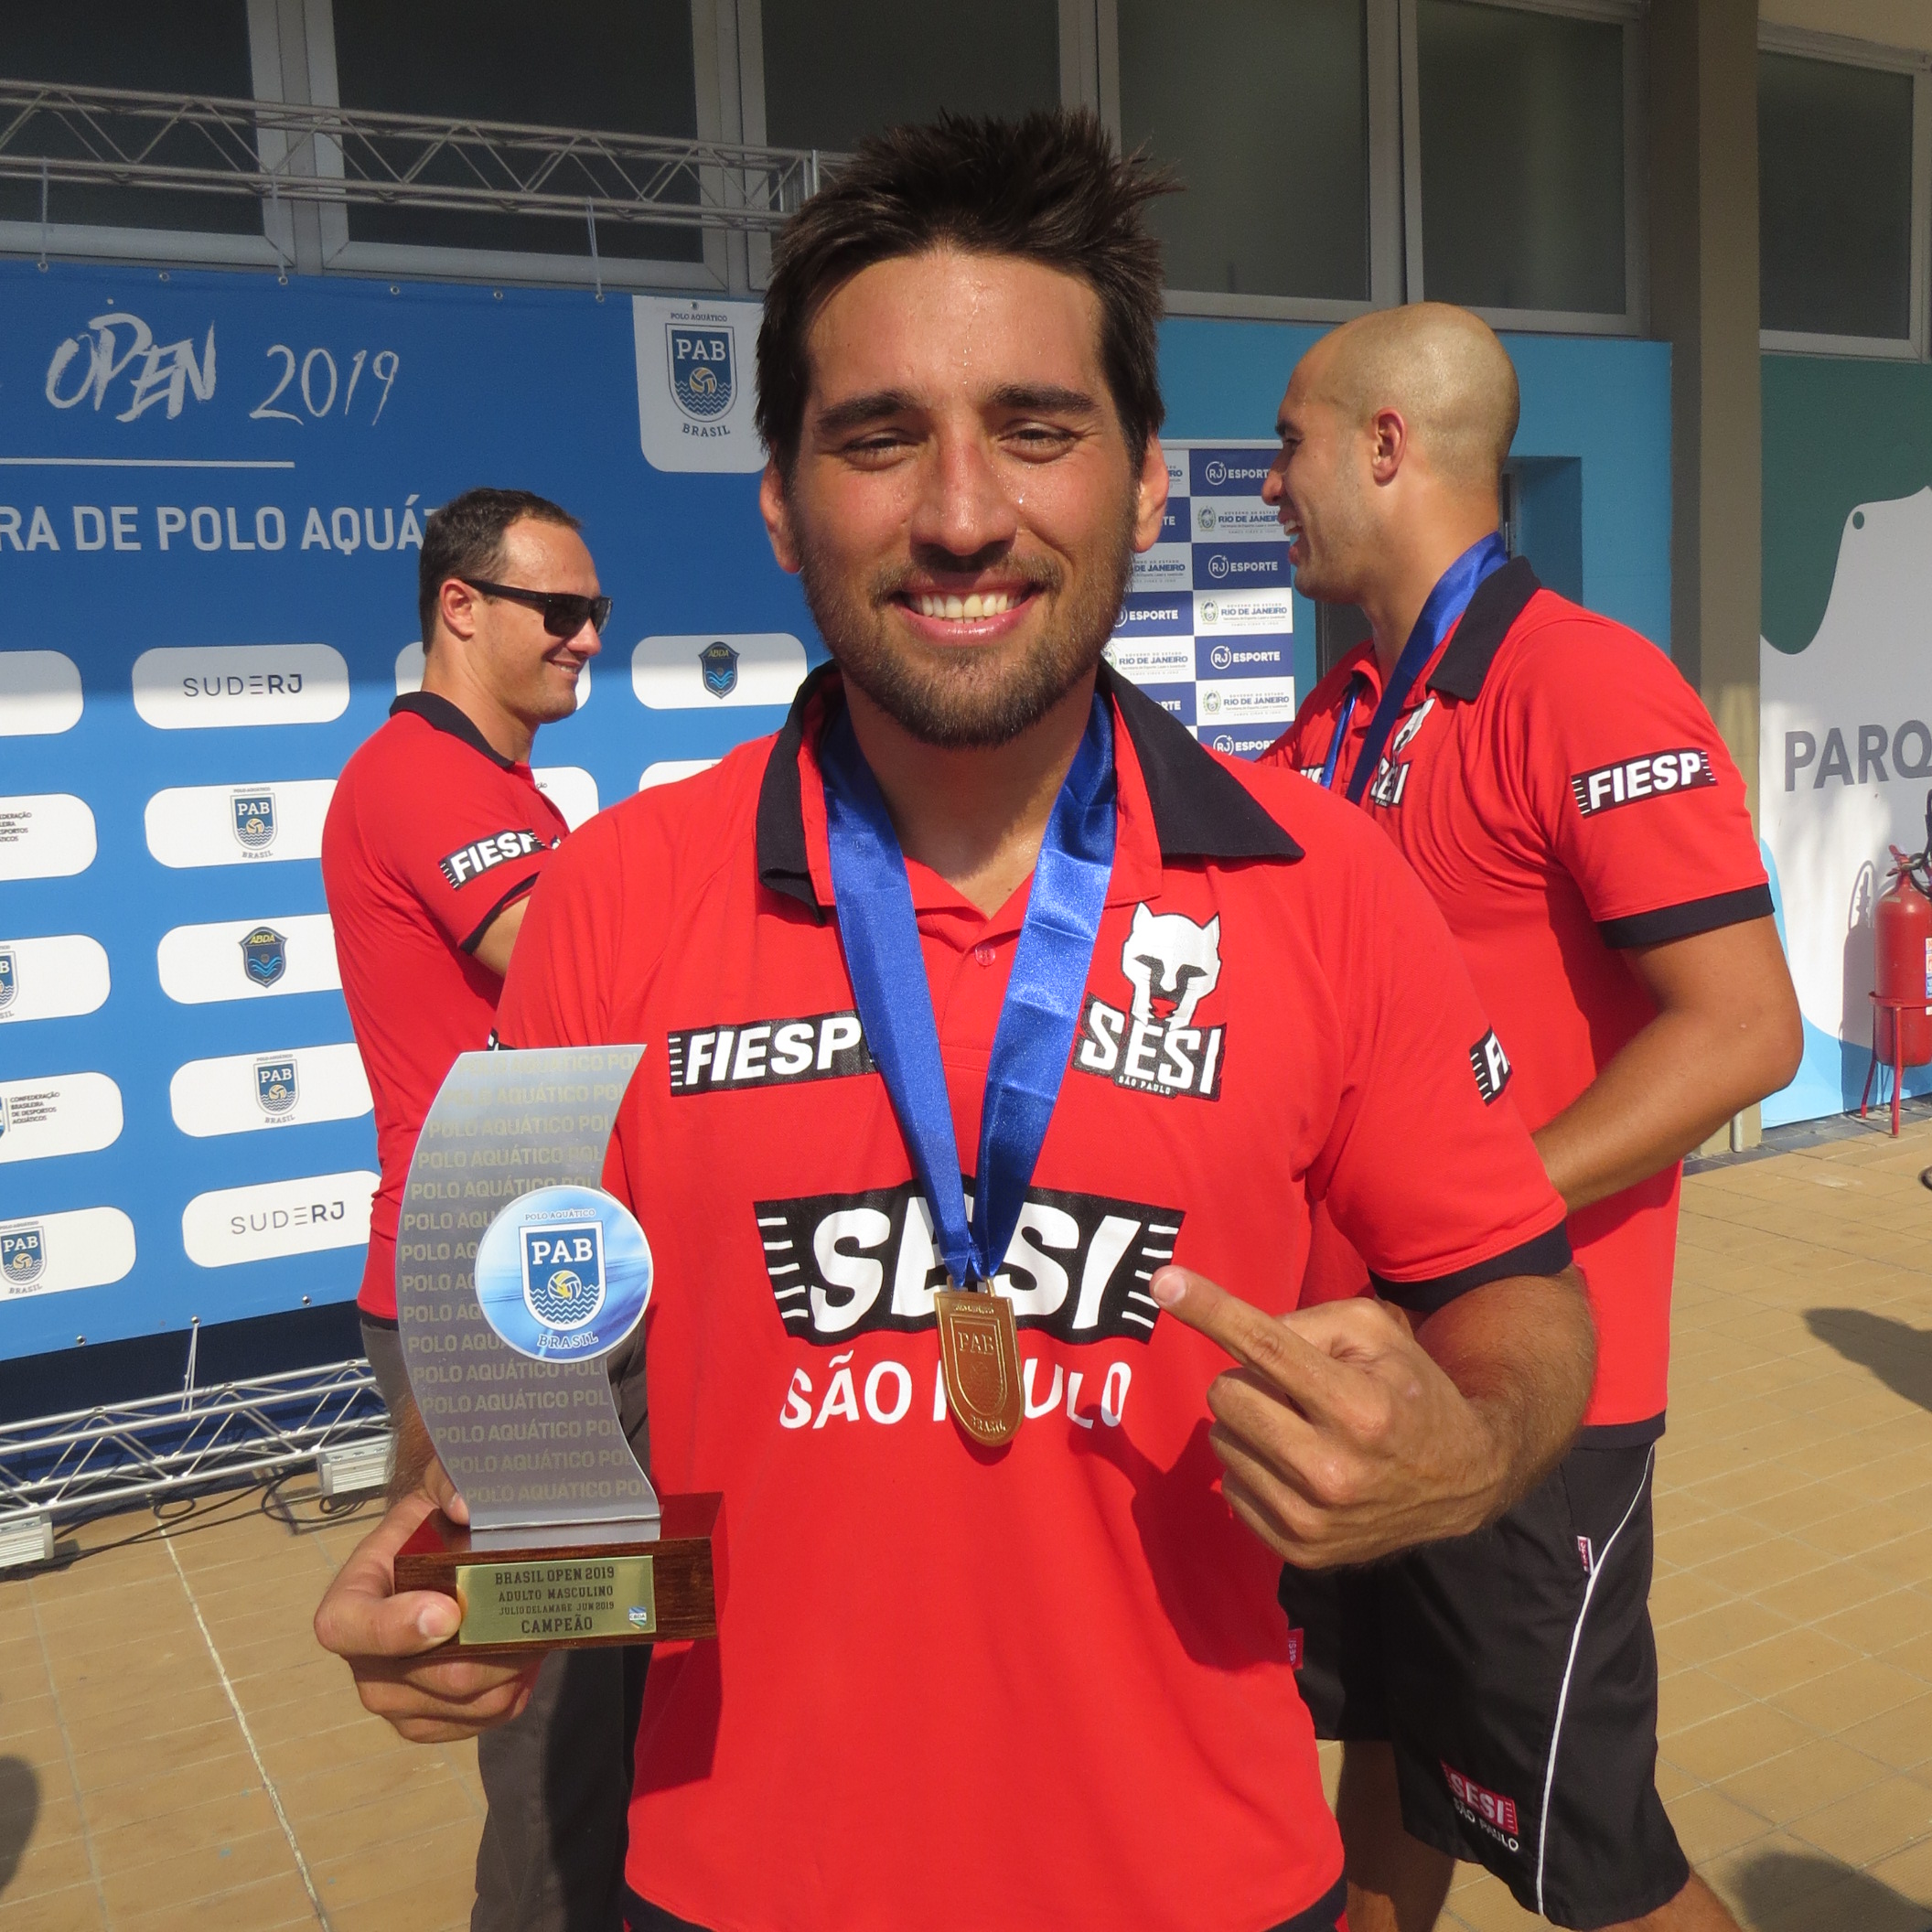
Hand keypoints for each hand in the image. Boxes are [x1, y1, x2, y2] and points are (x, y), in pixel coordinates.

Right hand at [313, 1484, 538, 1743]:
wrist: (435, 1554)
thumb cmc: (431, 1522)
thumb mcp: (436, 1484)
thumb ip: (446, 1481)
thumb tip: (465, 1506)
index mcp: (351, 1597)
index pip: (347, 1627)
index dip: (394, 1628)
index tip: (449, 1612)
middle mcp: (363, 1659)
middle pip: (432, 1677)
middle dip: (493, 1648)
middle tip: (535, 1614)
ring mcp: (394, 1698)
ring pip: (465, 1704)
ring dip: (511, 1670)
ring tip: (537, 1630)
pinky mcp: (427, 1721)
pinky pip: (479, 1721)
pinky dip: (512, 1693)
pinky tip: (526, 1658)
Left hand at [1150, 1266, 1513, 1568]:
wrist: (1461, 1479)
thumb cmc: (1407, 1389)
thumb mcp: (1373, 1333)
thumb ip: (1303, 1322)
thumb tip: (1232, 1331)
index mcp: (1358, 1406)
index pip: (1264, 1347)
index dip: (1210, 1309)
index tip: (1163, 1281)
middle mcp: (1332, 1469)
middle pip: (1227, 1394)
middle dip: (1248, 1380)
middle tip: (1290, 1389)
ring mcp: (1313, 1519)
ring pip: (1222, 1441)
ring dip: (1249, 1425)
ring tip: (1300, 1429)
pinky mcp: (1300, 1551)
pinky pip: (1230, 1488)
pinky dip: (1253, 1468)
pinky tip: (1296, 1468)